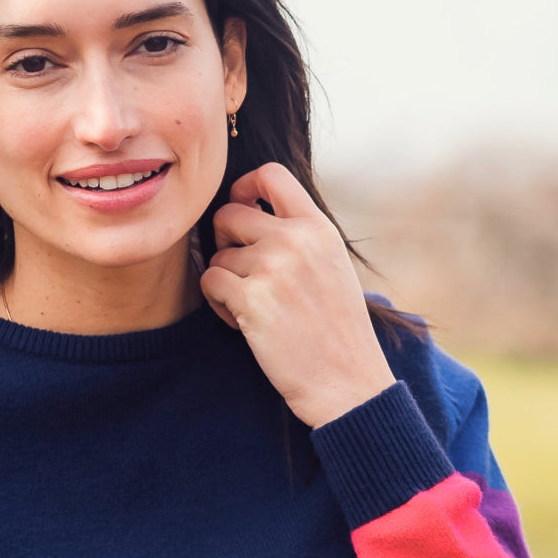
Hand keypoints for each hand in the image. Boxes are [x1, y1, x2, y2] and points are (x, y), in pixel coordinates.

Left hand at [199, 161, 395, 427]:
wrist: (347, 383)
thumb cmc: (338, 333)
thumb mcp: (332, 268)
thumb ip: (301, 238)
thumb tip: (252, 214)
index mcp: (319, 228)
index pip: (271, 175)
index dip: (244, 186)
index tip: (242, 209)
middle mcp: (296, 240)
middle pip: (230, 214)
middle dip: (225, 241)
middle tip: (240, 272)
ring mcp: (272, 268)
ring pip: (218, 255)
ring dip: (225, 282)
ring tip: (251, 309)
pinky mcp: (250, 300)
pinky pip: (210, 282)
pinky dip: (218, 304)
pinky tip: (241, 323)